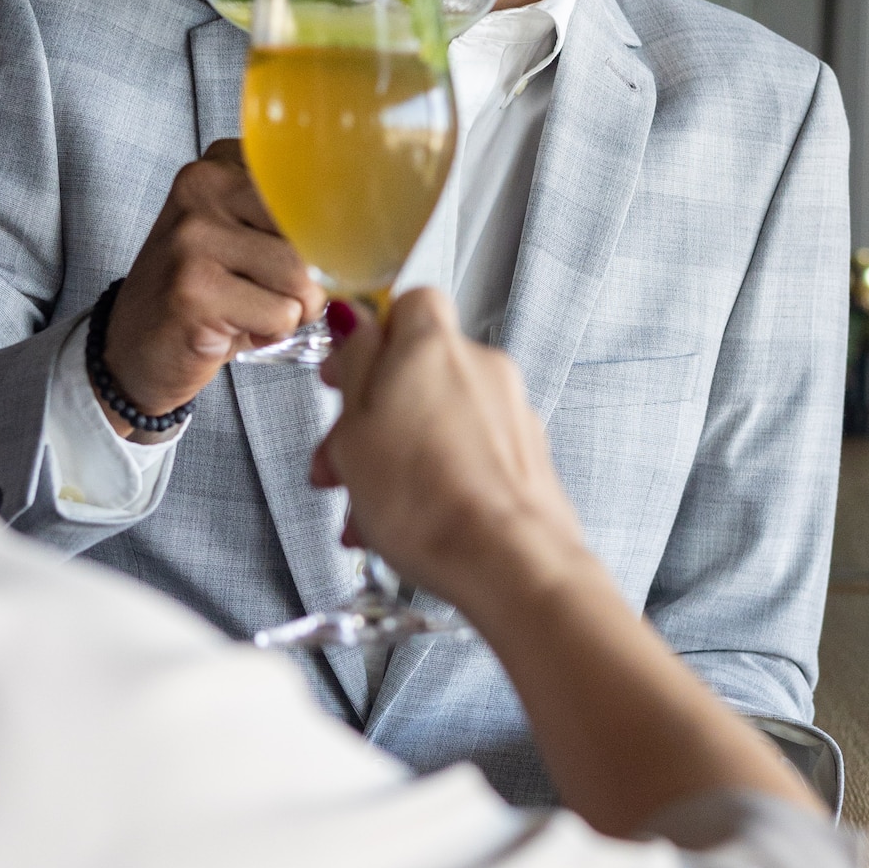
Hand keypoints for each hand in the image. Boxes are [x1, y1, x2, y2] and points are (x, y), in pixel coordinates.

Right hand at [102, 140, 323, 433]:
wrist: (134, 347)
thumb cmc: (204, 293)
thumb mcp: (244, 236)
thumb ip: (294, 218)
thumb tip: (371, 233)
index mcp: (221, 162)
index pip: (314, 182)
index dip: (327, 230)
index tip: (311, 251)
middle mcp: (202, 186)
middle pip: (312, 230)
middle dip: (314, 276)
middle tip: (280, 294)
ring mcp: (193, 237)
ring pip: (301, 276)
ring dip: (295, 310)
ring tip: (258, 311)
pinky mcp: (193, 289)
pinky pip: (281, 314)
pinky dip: (273, 332)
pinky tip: (239, 328)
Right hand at [310, 290, 591, 616]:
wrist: (508, 563)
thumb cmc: (428, 503)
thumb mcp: (355, 428)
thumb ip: (355, 366)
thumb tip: (354, 324)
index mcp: (434, 347)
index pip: (407, 304)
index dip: (371, 339)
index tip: (344, 376)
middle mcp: (483, 369)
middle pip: (418, 373)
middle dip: (373, 418)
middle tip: (341, 462)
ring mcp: (512, 415)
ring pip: (439, 422)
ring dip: (398, 459)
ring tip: (366, 513)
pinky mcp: (527, 460)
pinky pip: (469, 455)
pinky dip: (437, 479)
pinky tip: (409, 523)